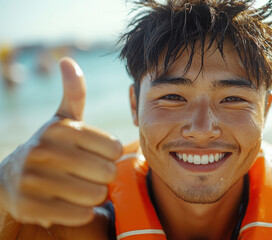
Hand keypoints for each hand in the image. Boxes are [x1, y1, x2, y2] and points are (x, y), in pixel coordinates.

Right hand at [0, 57, 121, 227]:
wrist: (11, 178)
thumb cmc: (51, 146)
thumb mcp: (62, 119)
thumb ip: (73, 93)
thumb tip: (69, 61)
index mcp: (61, 129)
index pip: (115, 148)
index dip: (111, 155)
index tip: (98, 155)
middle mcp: (45, 151)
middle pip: (107, 172)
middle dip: (104, 176)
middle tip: (90, 174)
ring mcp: (34, 179)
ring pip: (95, 195)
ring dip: (94, 194)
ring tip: (81, 187)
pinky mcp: (30, 206)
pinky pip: (80, 214)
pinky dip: (82, 211)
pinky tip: (72, 202)